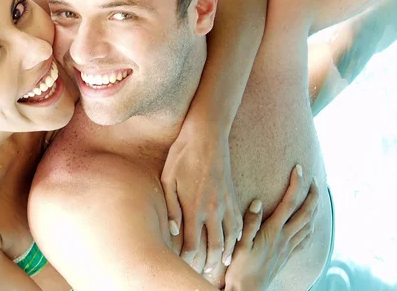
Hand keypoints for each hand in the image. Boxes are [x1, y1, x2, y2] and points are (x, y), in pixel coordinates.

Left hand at [161, 126, 241, 271]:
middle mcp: (212, 209)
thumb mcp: (168, 179)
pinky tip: (235, 242)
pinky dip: (238, 236)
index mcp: (194, 207)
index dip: (188, 258)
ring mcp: (225, 203)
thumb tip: (172, 230)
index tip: (184, 264)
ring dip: (225, 253)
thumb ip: (171, 207)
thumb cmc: (182, 155)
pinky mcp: (233, 195)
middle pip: (213, 246)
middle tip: (205, 272)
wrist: (206, 135)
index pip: (192, 243)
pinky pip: (239, 222)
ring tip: (221, 264)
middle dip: (209, 262)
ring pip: (229, 237)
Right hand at [224, 165, 318, 290]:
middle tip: (314, 180)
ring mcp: (288, 248)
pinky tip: (308, 224)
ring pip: (308, 225)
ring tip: (314, 197)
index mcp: (273, 231)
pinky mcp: (287, 256)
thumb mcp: (240, 243)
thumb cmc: (240, 267)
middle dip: (313, 194)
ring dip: (314, 209)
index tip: (299, 169)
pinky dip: (310, 226)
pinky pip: (305, 238)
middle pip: (306, 213)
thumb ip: (249, 222)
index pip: (289, 203)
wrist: (248, 290)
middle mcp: (284, 238)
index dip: (295, 184)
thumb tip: (259, 201)